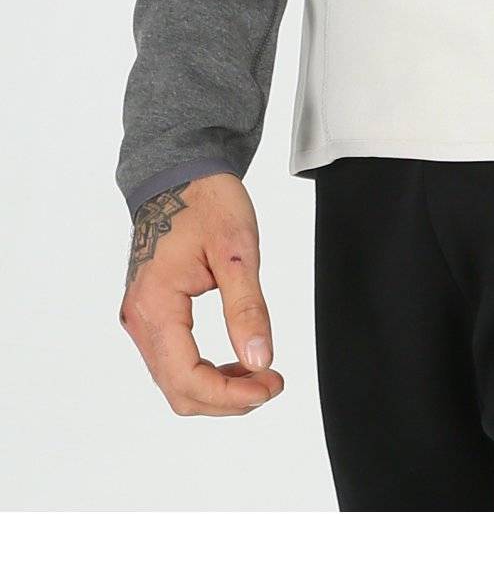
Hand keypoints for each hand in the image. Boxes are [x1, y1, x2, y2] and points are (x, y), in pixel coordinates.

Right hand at [119, 174, 284, 416]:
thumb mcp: (238, 250)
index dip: (232, 395)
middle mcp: (139, 319)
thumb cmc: (207, 203)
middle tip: (272, 382)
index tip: (271, 385)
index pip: (187, 379)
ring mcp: (140, 318)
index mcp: (156, 305)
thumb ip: (248, 308)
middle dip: (228, 398)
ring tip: (259, 373)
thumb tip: (260, 360)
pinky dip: (204, 372)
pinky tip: (236, 360)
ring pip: (174, 381)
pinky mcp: (149, 314)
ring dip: (217, 389)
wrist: (180, 175)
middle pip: (179, 391)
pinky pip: (172, 361)